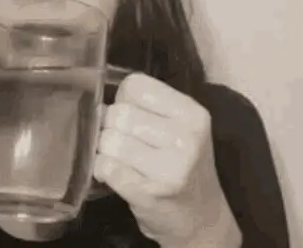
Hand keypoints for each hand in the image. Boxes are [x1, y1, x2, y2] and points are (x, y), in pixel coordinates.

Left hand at [94, 74, 241, 246]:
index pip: (135, 85)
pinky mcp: (148, 192)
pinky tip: (119, 175)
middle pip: (118, 113)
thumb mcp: (182, 128)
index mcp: (192, 114)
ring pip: (108, 140)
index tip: (133, 114)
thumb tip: (101, 102)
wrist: (202, 218)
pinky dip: (104, 170)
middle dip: (112, 126)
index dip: (125, 98)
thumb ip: (149, 107)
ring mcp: (168, 167)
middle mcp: (185, 138)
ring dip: (107, 150)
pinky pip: (105, 167)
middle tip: (126, 141)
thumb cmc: (184, 166)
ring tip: (124, 159)